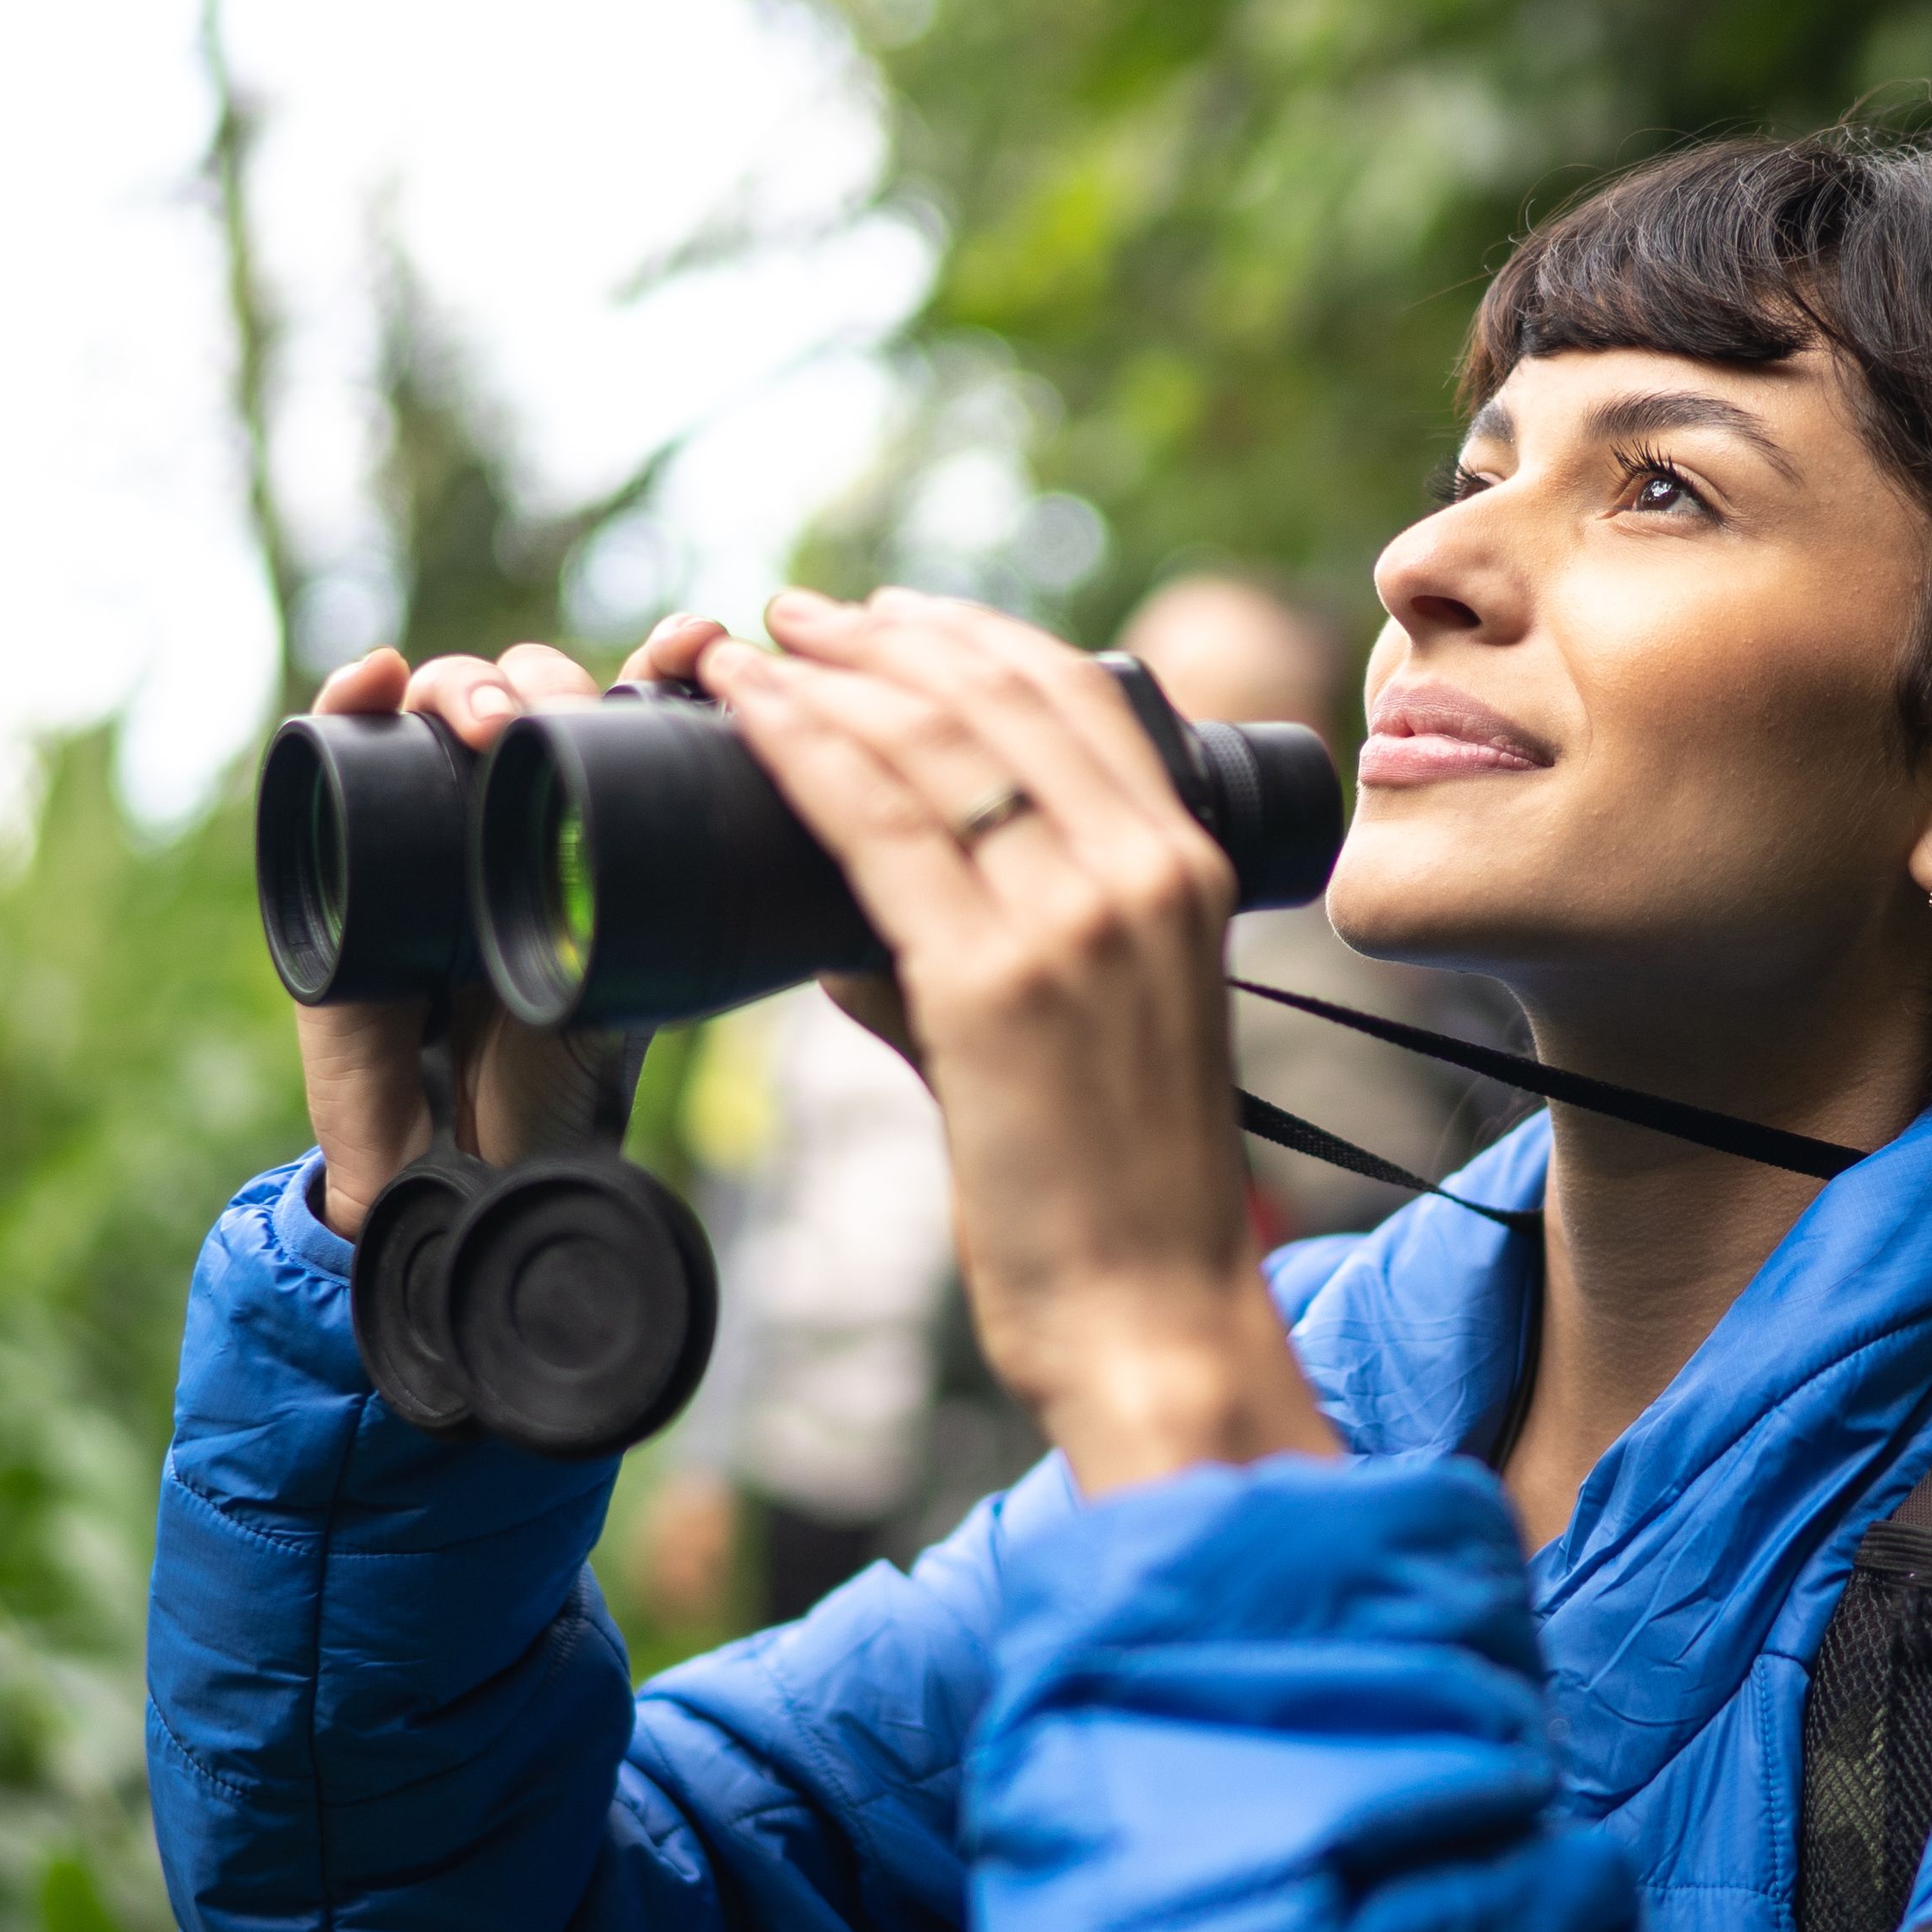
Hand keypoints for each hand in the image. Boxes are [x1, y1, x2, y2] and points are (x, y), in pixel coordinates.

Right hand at [290, 618, 726, 1234]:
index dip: (661, 659)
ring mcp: (418, 813)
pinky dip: (345, 699)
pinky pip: (332, 751)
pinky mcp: (335, 848)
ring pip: (437, 702)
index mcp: (586, 816)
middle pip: (525, 688)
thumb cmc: (552, 1071)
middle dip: (547, 678)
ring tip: (489, 721)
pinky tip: (373, 672)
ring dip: (463, 683)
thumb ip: (691, 949)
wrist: (457, 1149)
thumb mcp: (638, 993)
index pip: (622, 705)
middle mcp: (503, 798)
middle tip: (560, 715)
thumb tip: (820, 922)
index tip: (700, 643)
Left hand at [700, 588, 1338, 1493]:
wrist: (1155, 1317)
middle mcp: (1143, 874)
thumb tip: (842, 914)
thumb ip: (980, 955)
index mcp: (1185, 871)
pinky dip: (803, 751)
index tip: (879, 615)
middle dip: (878, 635)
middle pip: (994, 694)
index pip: (1072, 694)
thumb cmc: (1118, 1195)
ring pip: (929, 744)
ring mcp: (1074, 925)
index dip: (963, 633)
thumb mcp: (1095, 1030)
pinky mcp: (995, 988)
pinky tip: (748, 717)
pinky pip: (877, 830)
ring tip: (745, 653)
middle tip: (790, 615)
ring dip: (822, 677)